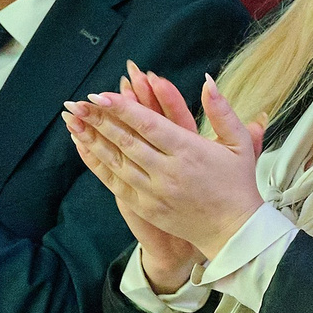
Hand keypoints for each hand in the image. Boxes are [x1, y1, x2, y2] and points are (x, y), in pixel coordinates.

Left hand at [63, 74, 264, 275]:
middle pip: (127, 141)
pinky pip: (116, 184)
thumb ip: (222, 111)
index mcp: (190, 151)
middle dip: (99, 120)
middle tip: (76, 103)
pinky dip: (98, 165)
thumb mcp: (239, 143)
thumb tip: (208, 80)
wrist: (233, 231)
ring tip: (72, 122)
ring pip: (117, 162)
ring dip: (92, 140)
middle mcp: (168, 171)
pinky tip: (83, 149)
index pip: (149, 125)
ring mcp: (154, 192)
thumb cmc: (238, 184)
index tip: (100, 94)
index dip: (123, 109)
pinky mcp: (146, 207)